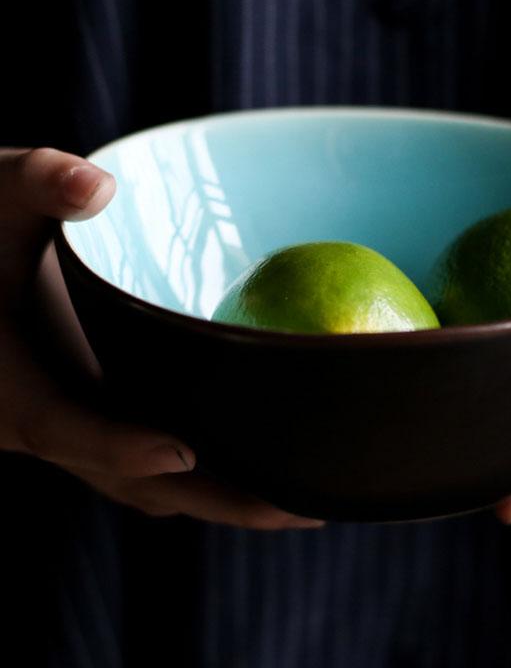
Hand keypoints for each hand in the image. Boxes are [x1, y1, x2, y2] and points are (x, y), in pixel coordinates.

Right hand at [0, 148, 322, 529]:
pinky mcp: (100, 418)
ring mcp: (77, 428)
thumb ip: (37, 183)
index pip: (60, 424)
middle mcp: (42, 419)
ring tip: (303, 499)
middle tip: (301, 506)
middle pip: (130, 480)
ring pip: (147, 484)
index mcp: (10, 379)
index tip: (182, 454)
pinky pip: (153, 465)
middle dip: (212, 500)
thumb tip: (97, 186)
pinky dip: (206, 476)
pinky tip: (263, 462)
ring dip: (220, 498)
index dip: (116, 446)